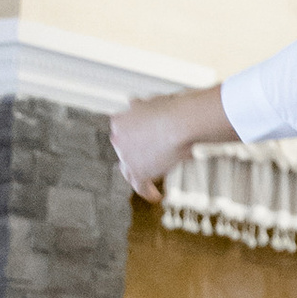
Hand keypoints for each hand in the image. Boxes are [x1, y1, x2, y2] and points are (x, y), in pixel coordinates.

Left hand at [110, 86, 233, 200]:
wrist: (179, 121)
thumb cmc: (173, 107)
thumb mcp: (154, 101)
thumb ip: (143, 106)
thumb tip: (134, 102)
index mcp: (118, 121)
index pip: (122, 132)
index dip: (135, 135)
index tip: (146, 137)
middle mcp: (117, 139)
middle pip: (125, 151)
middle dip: (137, 154)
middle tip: (152, 157)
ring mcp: (125, 156)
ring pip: (128, 170)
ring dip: (138, 174)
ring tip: (149, 181)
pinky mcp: (137, 172)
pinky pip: (140, 186)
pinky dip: (148, 192)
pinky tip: (157, 196)